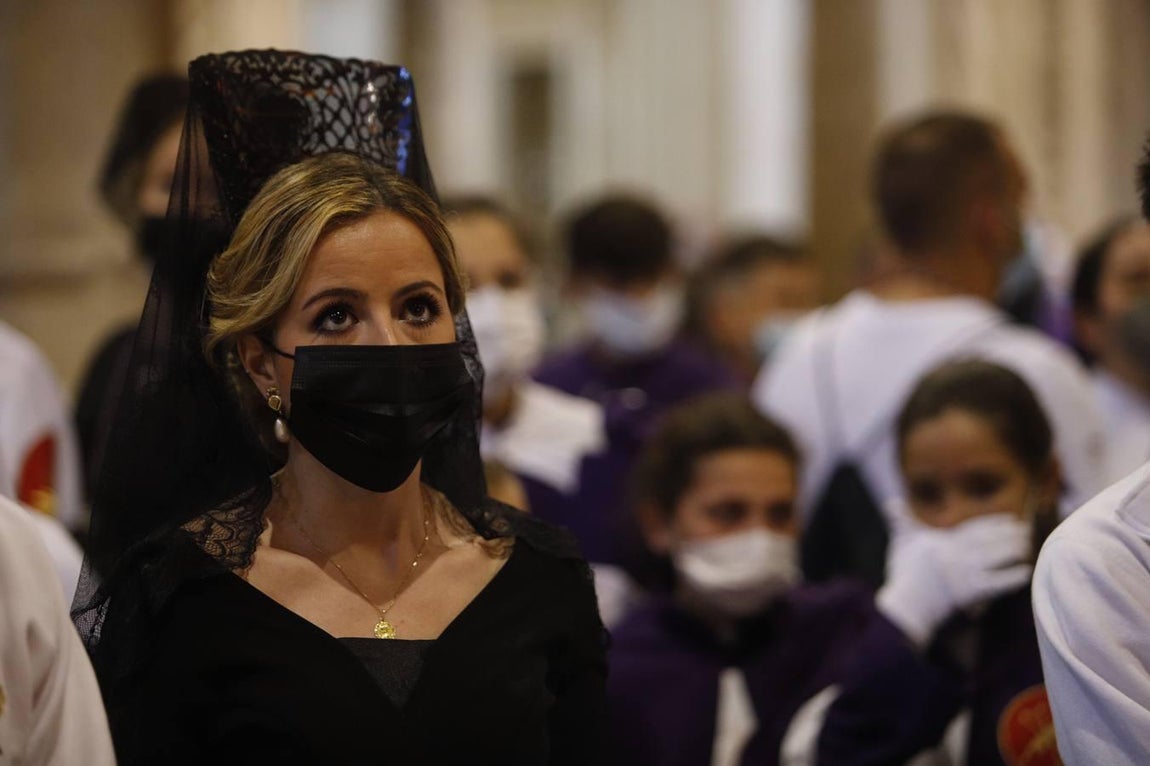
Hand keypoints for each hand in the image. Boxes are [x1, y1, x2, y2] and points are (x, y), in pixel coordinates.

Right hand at [877, 514, 1032, 646]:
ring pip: (995, 557)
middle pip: (989, 540)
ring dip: (1014, 551)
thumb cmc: (903, 574)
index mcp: (943, 542)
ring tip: (1028, 547)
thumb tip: (890, 503)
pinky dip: (1012, 577)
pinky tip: (1025, 572)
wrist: (905, 604)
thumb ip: (900, 520)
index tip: (1011, 519)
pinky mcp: (969, 592)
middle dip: (1009, 534)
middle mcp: (955, 554)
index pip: (975, 528)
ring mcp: (963, 573)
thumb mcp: (900, 542)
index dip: (995, 523)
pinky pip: (997, 583)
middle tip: (1026, 530)